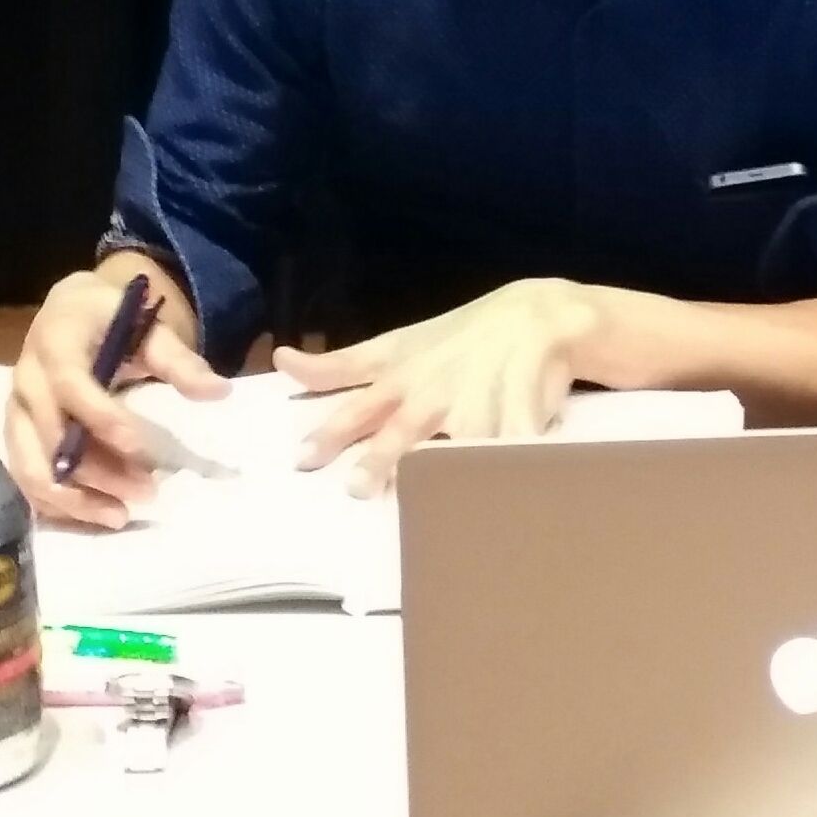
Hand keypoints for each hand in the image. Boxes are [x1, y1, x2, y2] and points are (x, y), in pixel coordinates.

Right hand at [4, 268, 225, 528]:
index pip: (70, 385)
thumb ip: (178, 360)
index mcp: (55, 342)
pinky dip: (58, 503)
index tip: (141, 448)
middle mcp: (25, 379)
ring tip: (120, 516)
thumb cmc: (111, 317)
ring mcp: (16, 410)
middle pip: (49, 435)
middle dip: (96, 471)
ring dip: (73, 498)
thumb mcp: (146, 326)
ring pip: (31, 466)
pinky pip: (27, 478)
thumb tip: (220, 391)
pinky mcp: (16, 435)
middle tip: (147, 492)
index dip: (102, 419)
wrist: (70, 311)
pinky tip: (95, 515)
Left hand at [275, 278, 594, 497]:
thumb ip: (343, 364)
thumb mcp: (397, 345)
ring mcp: (469, 406)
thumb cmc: (456, 338)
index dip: (331, 429)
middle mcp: (428, 391)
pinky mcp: (510, 421)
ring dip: (437, 470)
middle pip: (398, 430)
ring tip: (423, 498)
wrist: (533, 318)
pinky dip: (504, 472)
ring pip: (450, 443)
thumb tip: (282, 361)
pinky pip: (506, 451)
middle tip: (356, 489)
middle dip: (378, 459)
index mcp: (398, 373)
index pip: (355, 399)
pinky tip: (505, 491)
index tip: (302, 456)